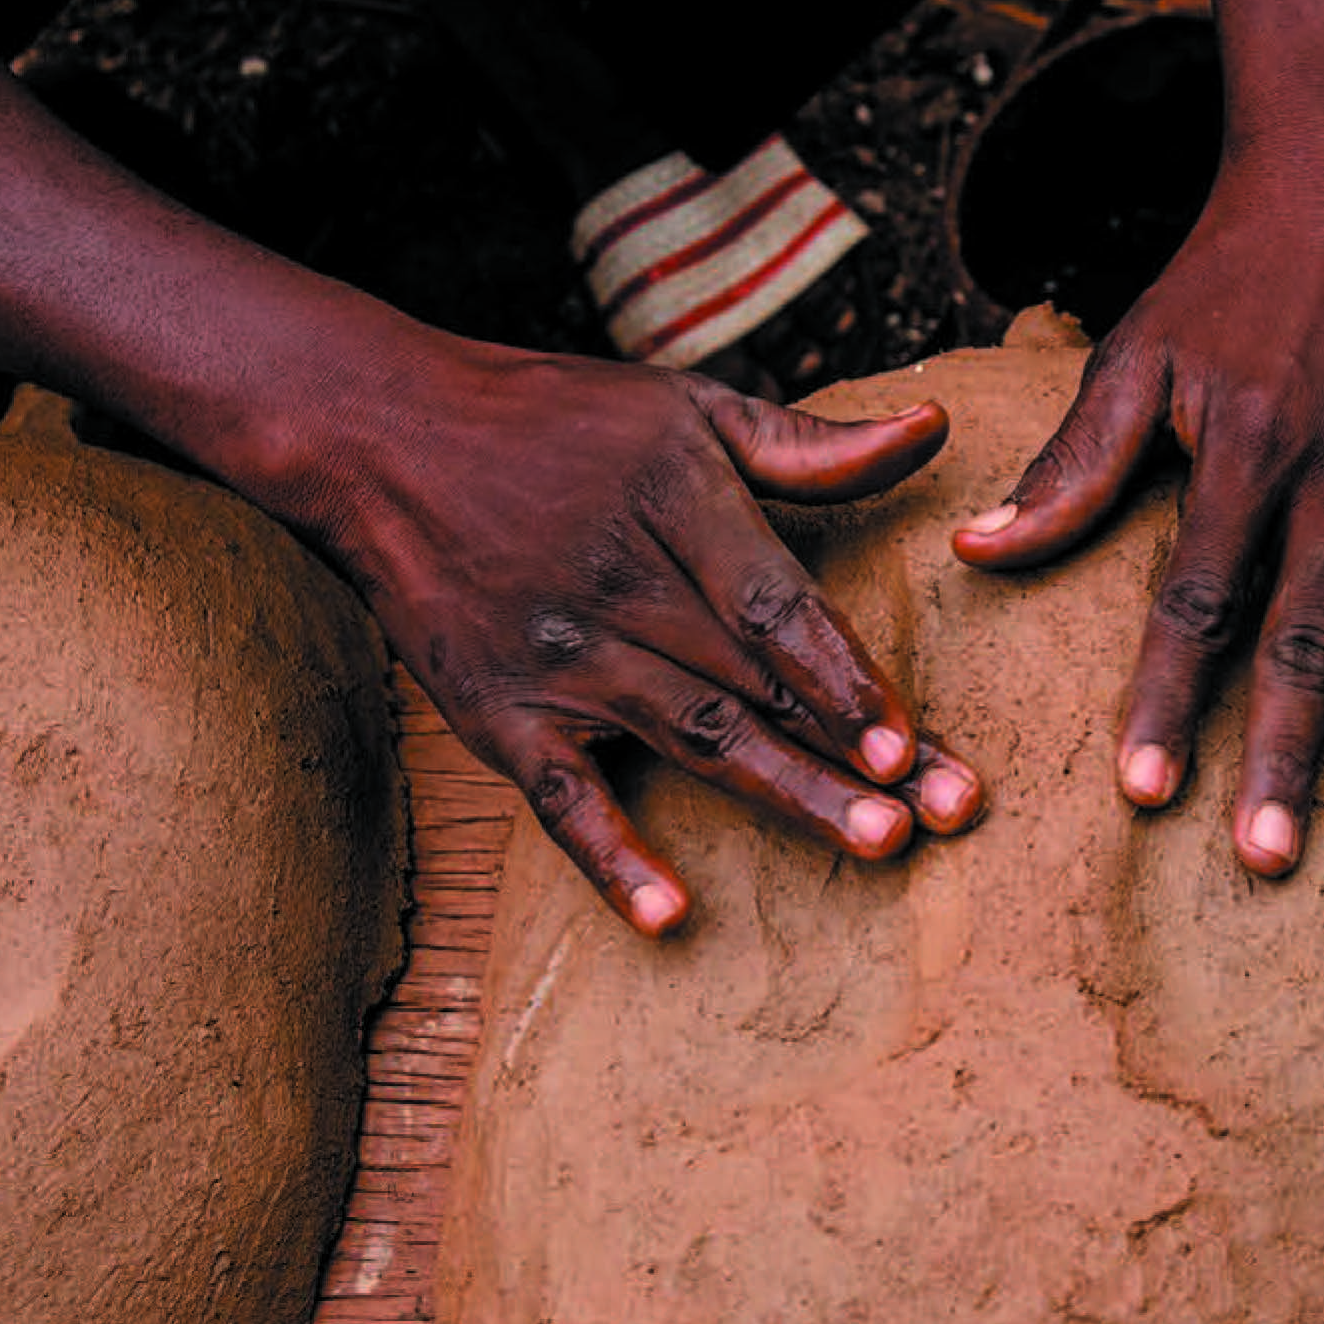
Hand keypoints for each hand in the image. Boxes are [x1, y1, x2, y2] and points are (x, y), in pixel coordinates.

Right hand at [271, 326, 980, 934]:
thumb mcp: (686, 408)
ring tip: (874, 845)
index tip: (911, 740)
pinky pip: (560, 798)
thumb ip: (809, 445)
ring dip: (785, 795)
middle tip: (943, 817)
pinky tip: (669, 916)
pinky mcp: (497, 713)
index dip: (843, 675)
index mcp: (671, 502)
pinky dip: (610, 858)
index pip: (774, 605)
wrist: (379, 439)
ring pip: (689, 738)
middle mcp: (617, 584)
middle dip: (852, 756)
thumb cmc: (557, 422)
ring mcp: (556, 657)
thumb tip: (934, 433)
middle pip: (752, 685)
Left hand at [949, 131, 1323, 873]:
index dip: (1167, 697)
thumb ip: (1072, 465)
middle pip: (1306, 640)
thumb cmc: (1228, 279)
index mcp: (1251, 453)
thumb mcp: (1136, 355)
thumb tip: (980, 553)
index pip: (1199, 600)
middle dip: (1286, 757)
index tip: (1141, 791)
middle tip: (1268, 860)